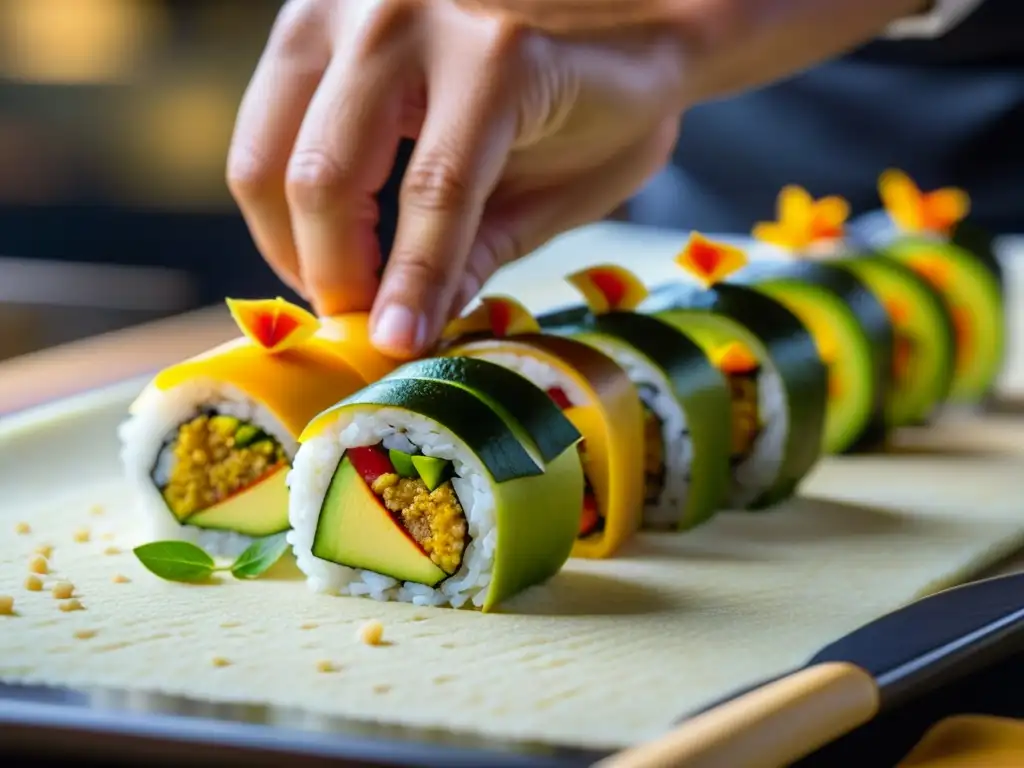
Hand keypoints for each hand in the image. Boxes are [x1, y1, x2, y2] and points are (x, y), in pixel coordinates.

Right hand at [227, 0, 687, 357]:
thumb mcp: (566, 187)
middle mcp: (405, 15)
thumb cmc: (606, 97)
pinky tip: (330, 224)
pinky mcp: (310, 8)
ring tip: (340, 280)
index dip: (408, 286)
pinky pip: (266, 120)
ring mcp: (346, 3)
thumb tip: (407, 325)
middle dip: (332, 273)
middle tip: (358, 325)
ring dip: (291, 239)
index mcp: (496, 58)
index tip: (392, 348)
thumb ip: (483, 249)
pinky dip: (283, 187)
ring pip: (267, 153)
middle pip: (324, 176)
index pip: (432, 194)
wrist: (611, 7)